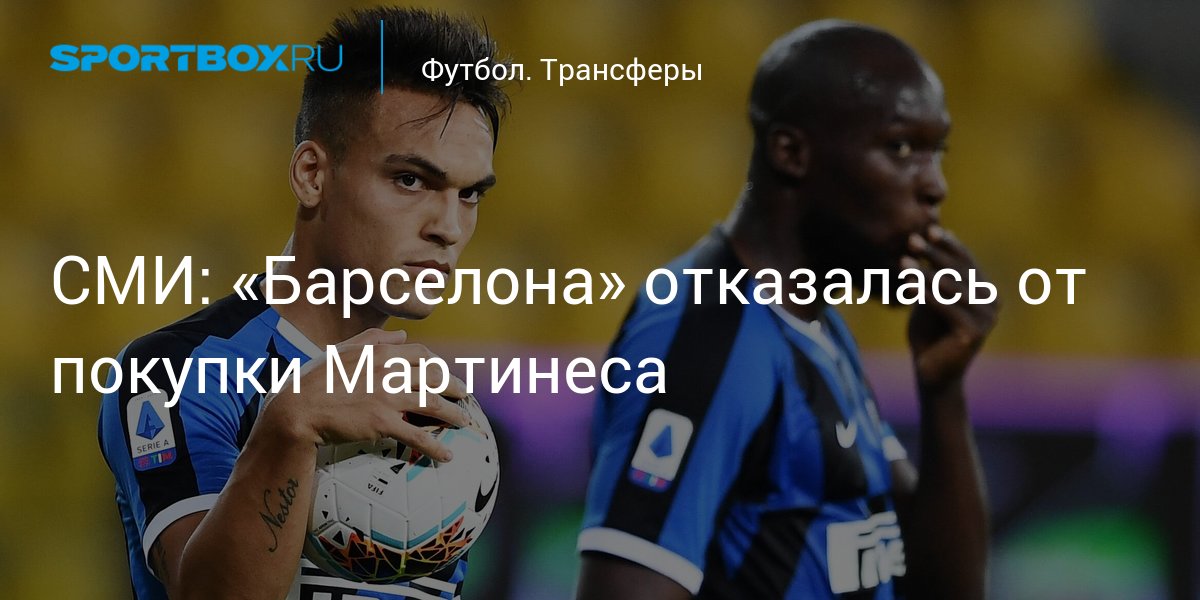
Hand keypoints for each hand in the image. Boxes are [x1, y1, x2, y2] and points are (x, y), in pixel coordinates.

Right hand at [265, 328, 469, 460]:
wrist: (298, 408)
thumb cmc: (316, 379)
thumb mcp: (344, 350)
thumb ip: (374, 339)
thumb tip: (402, 335)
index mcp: (381, 353)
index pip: (421, 353)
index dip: (437, 363)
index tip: (444, 372)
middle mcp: (389, 372)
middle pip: (435, 377)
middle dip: (454, 386)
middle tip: (465, 395)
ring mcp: (388, 397)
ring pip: (433, 404)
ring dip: (454, 414)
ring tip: (464, 421)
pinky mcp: (383, 423)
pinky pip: (417, 435)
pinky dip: (436, 446)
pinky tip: (447, 455)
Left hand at [902, 225, 998, 389]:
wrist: (931, 374)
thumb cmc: (928, 334)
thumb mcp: (930, 298)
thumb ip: (933, 274)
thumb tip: (928, 236)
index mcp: (985, 289)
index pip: (965, 261)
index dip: (947, 244)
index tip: (928, 228)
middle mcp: (992, 301)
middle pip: (959, 271)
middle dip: (934, 254)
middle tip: (912, 240)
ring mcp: (986, 318)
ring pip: (950, 287)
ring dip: (925, 272)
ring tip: (903, 260)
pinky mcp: (974, 333)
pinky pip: (946, 307)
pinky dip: (925, 293)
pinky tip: (907, 283)